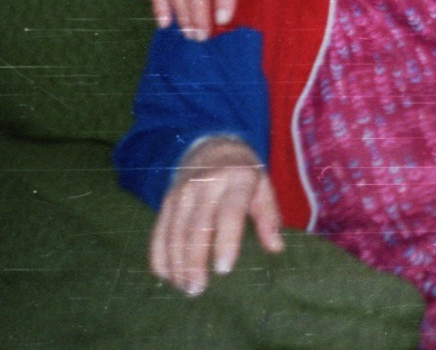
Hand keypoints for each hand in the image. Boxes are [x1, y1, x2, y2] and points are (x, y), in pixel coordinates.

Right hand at [150, 137, 283, 295]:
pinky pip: (159, 230)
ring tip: (185, 288)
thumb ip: (269, 216)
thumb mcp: (263, 186)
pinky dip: (159, 254)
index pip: (229, 212)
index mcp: (237, 179)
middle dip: (194, 261)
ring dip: (176, 263)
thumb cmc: (243, 173)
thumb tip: (276, 247)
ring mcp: (182, 192)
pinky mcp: (166, 200)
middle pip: (196, 227)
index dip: (226, 242)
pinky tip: (167, 275)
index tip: (224, 270)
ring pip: (174, 232)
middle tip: (197, 290)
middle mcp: (206, 184)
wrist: (211, 146)